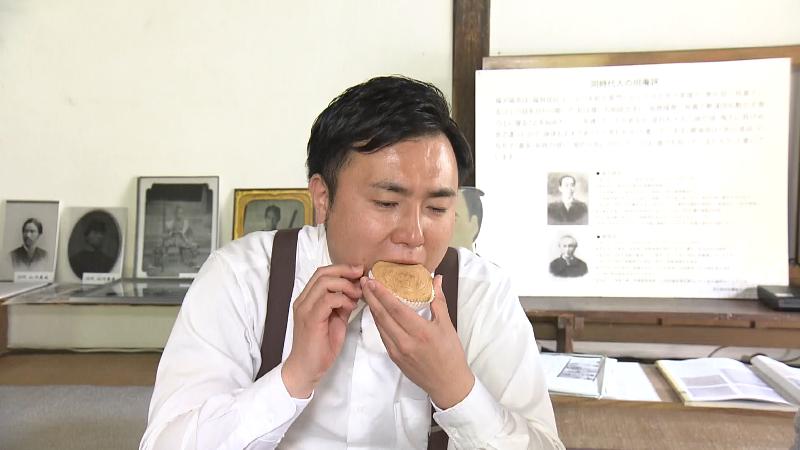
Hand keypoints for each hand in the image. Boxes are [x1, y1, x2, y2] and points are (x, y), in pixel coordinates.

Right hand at [281, 264, 362, 397]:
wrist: (307, 369)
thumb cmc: (320, 347)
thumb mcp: (335, 320)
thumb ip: (342, 304)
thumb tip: (355, 291)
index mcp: (307, 299)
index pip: (322, 273)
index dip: (341, 269)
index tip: (358, 271)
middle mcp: (303, 301)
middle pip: (323, 273)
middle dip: (345, 271)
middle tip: (361, 276)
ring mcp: (305, 309)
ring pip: (324, 283)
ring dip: (346, 285)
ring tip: (357, 295)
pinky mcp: (310, 319)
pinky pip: (327, 299)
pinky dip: (343, 299)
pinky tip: (351, 306)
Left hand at [361, 274, 474, 408]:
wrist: (448, 384)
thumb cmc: (451, 354)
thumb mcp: (447, 325)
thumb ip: (438, 300)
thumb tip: (437, 279)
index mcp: (420, 331)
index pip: (395, 308)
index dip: (382, 293)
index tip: (373, 280)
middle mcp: (405, 341)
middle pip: (382, 315)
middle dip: (371, 297)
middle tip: (364, 282)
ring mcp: (397, 351)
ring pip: (380, 326)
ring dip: (372, 308)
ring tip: (367, 293)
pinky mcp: (394, 358)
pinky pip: (383, 336)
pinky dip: (378, 322)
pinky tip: (376, 312)